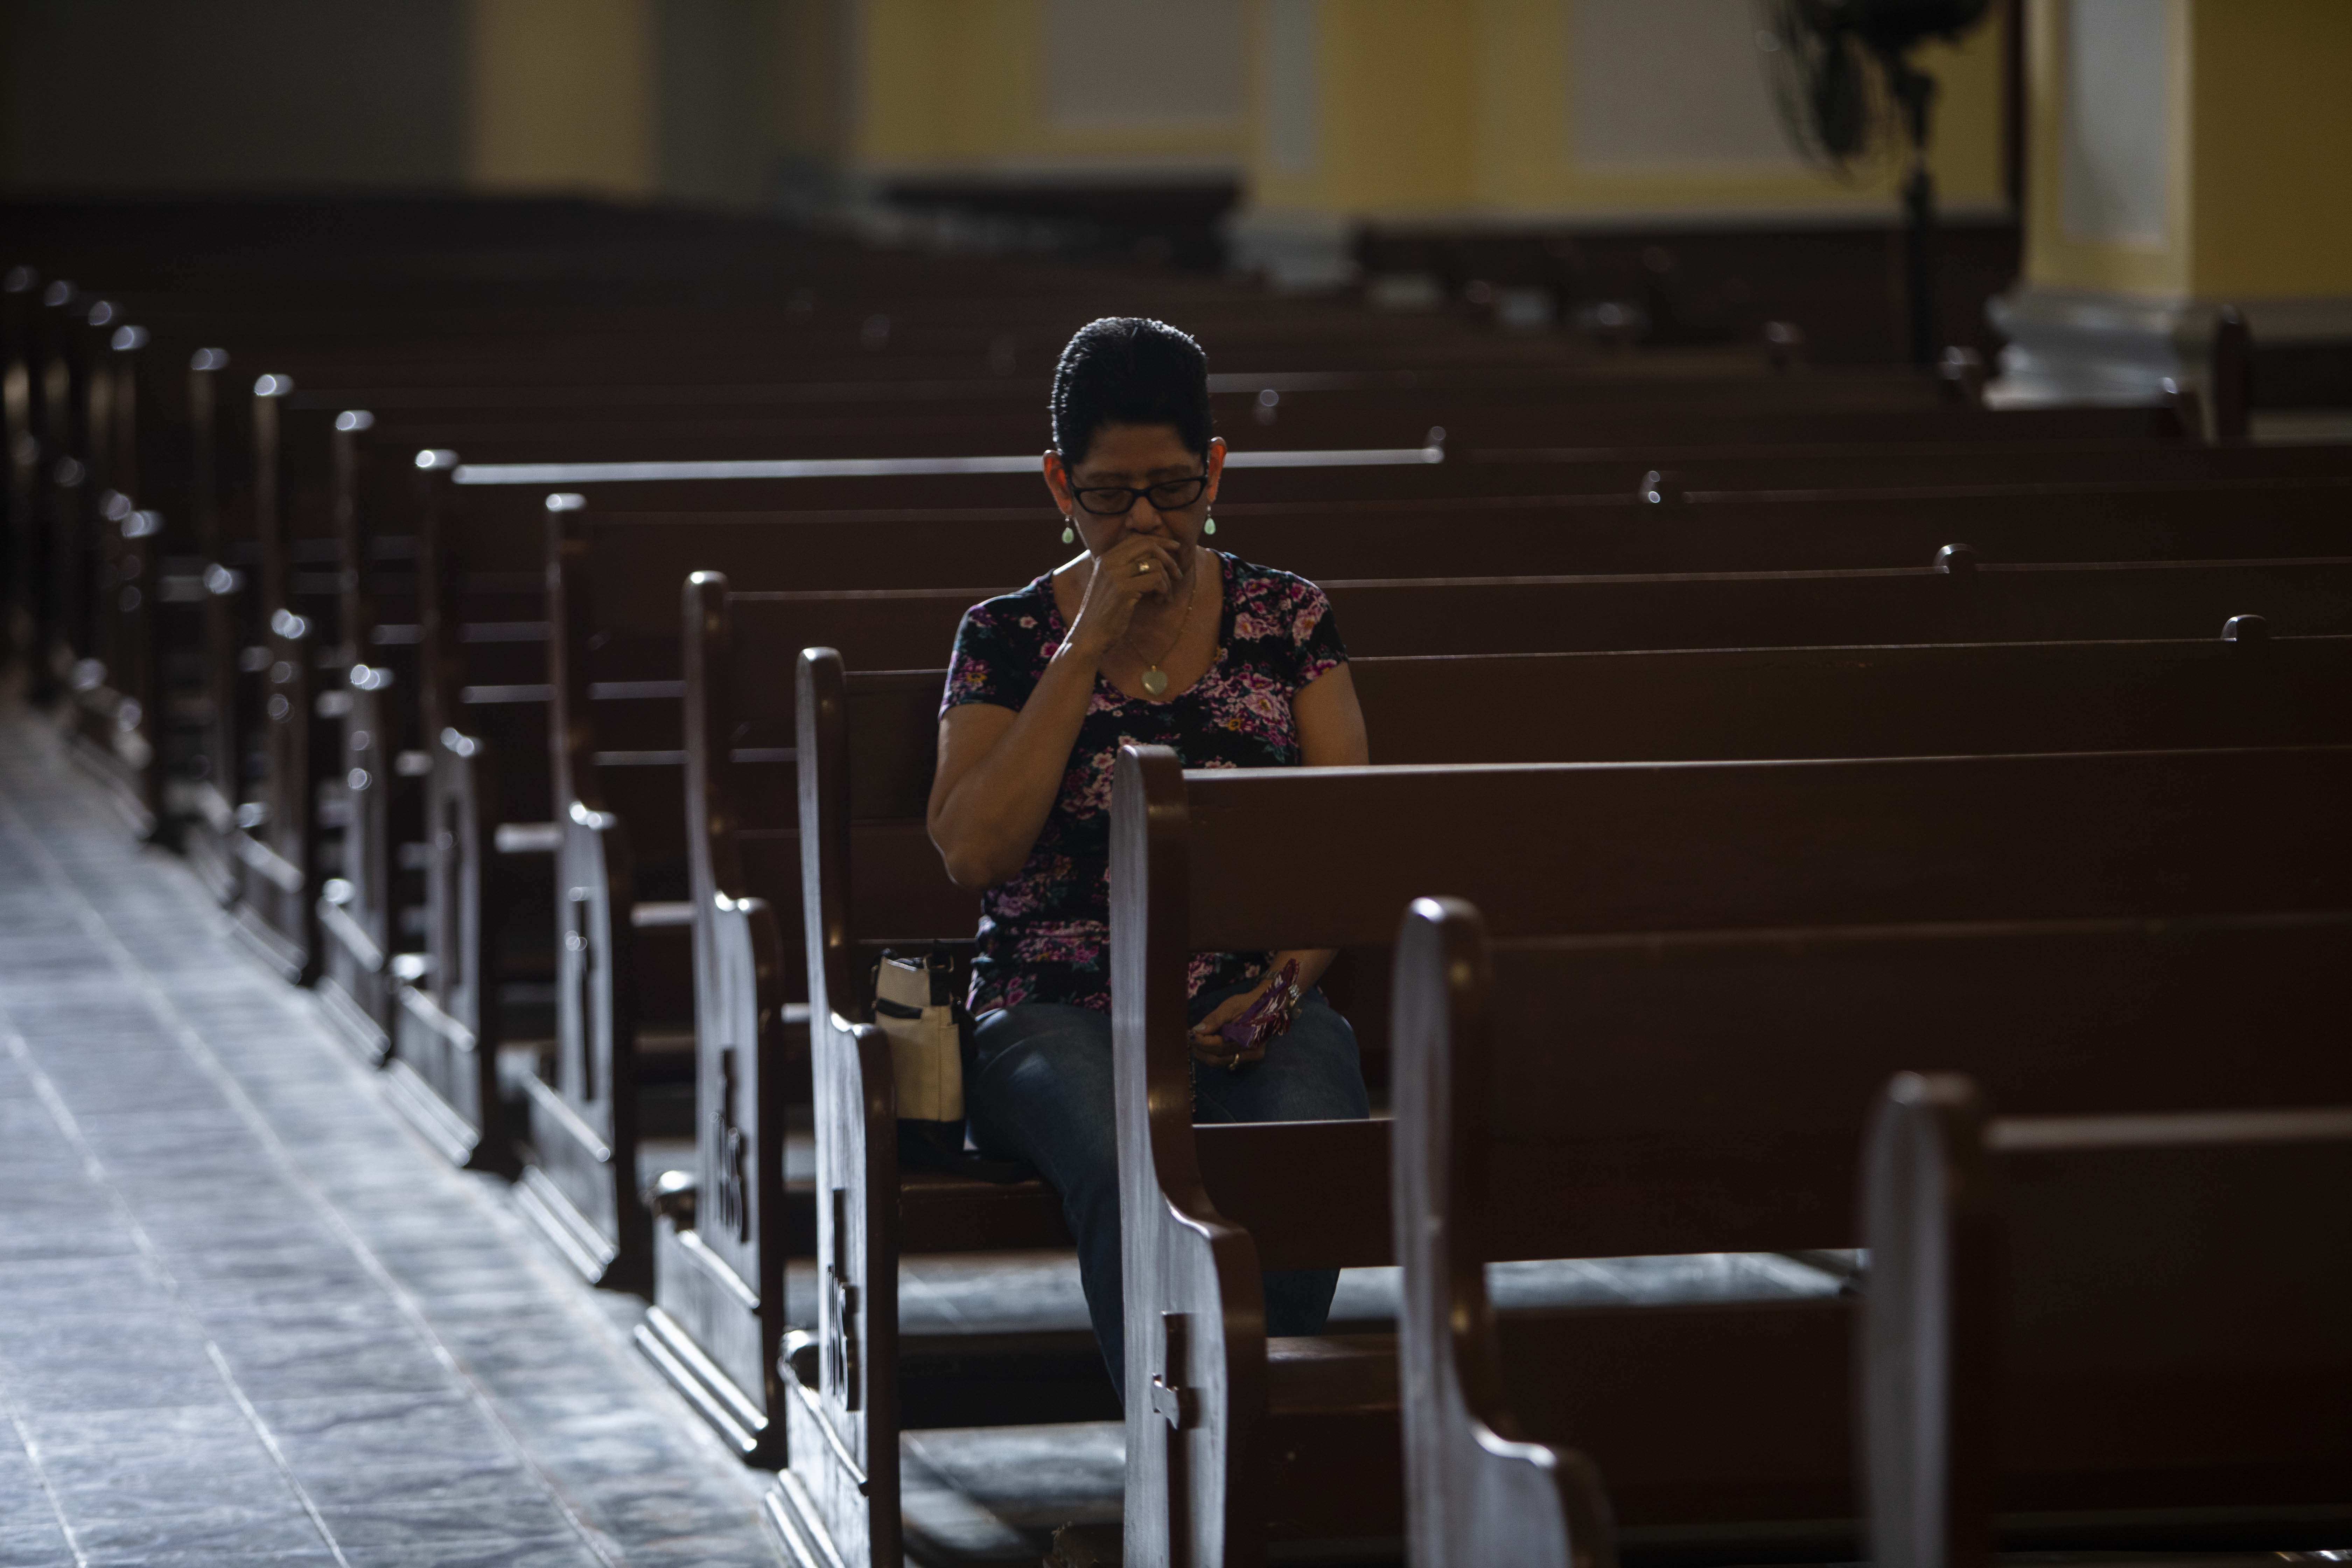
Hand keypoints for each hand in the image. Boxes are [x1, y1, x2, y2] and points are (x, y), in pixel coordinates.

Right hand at [1065, 534, 1181, 661]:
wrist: (1089, 635)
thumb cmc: (1104, 613)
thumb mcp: (1112, 584)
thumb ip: (1127, 568)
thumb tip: (1157, 558)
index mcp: (1105, 558)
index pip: (1138, 538)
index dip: (1160, 540)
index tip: (1176, 548)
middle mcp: (1109, 562)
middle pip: (1149, 545)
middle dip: (1169, 558)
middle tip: (1178, 574)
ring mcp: (1115, 574)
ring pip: (1155, 564)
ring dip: (1167, 581)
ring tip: (1166, 595)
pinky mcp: (1123, 590)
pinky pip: (1155, 580)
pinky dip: (1164, 590)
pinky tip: (1161, 601)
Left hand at [1188, 976, 1273, 1067]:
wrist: (1271, 1004)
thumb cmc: (1250, 1002)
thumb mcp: (1232, 1005)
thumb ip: (1215, 1019)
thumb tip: (1197, 1031)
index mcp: (1249, 1038)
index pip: (1218, 1047)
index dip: (1202, 1042)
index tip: (1191, 1033)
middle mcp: (1252, 1051)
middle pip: (1218, 1058)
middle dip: (1201, 1050)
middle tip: (1191, 1037)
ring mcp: (1252, 1056)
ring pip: (1221, 1062)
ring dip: (1206, 1054)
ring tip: (1197, 1041)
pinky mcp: (1251, 1056)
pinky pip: (1227, 1060)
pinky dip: (1215, 1054)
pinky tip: (1209, 1044)